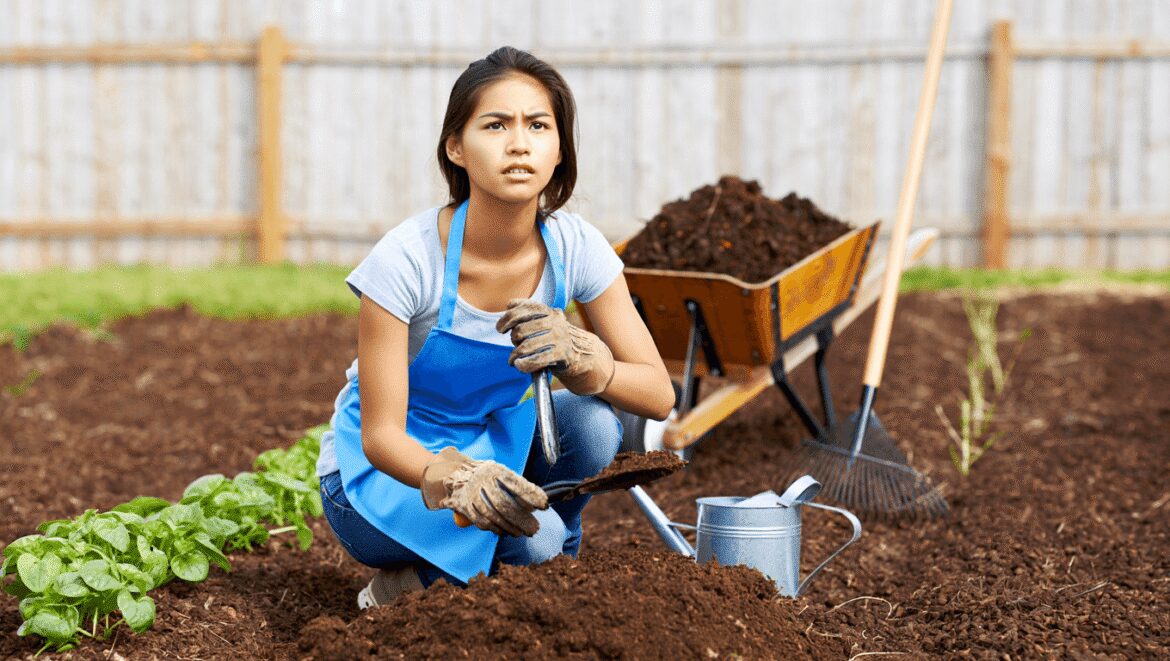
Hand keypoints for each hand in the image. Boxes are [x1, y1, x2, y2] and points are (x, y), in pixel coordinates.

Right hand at [420, 447, 547, 536]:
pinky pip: (480, 520)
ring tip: (522, 533)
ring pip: (492, 515)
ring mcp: (471, 493)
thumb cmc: (483, 475)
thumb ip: (515, 486)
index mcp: (494, 469)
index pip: (515, 482)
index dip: (531, 494)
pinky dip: (494, 528)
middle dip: (521, 519)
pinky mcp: (463, 505)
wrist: (452, 474)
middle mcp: (481, 480)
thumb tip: (535, 503)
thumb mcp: (499, 473)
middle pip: (504, 503)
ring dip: (509, 527)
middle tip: (534, 528)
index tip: (544, 505)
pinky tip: (504, 532)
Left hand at [496, 298, 616, 395]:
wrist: (584, 353)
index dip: (507, 319)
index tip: (500, 329)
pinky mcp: (563, 354)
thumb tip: (509, 304)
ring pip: (527, 345)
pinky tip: (520, 366)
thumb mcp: (545, 320)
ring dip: (515, 355)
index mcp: (548, 311)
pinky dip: (525, 364)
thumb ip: (528, 312)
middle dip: (513, 339)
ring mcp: (560, 338)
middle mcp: (554, 322)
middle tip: (514, 345)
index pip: (523, 310)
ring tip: (513, 360)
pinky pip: (538, 359)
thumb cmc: (557, 337)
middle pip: (522, 329)